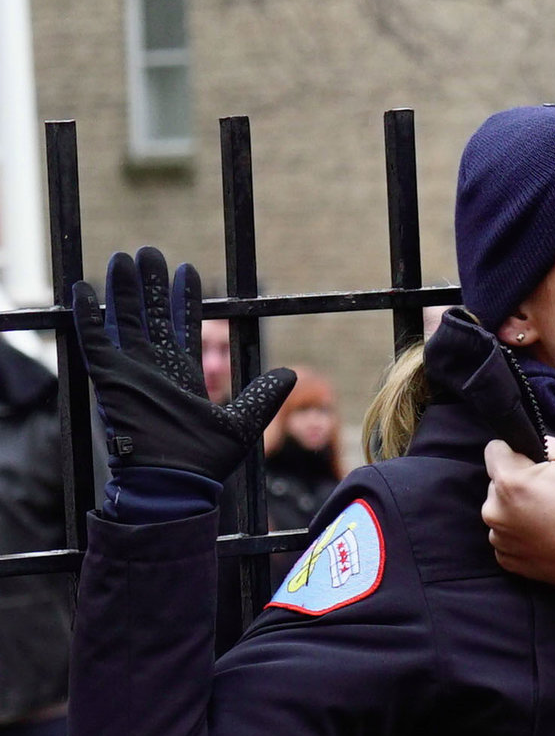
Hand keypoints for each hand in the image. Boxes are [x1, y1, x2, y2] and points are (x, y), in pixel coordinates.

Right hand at [72, 248, 294, 480]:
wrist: (175, 483)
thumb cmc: (206, 462)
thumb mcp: (243, 423)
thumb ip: (264, 396)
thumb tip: (290, 373)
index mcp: (185, 378)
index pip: (185, 329)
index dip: (185, 301)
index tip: (187, 272)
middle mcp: (156, 371)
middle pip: (152, 318)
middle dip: (151, 286)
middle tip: (150, 253)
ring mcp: (131, 374)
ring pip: (126, 321)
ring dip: (124, 290)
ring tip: (124, 258)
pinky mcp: (110, 380)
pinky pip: (95, 342)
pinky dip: (88, 317)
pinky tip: (83, 291)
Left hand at [483, 437, 554, 588]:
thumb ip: (548, 444)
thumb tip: (535, 445)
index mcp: (509, 481)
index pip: (494, 449)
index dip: (517, 451)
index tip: (535, 463)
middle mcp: (495, 511)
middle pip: (497, 483)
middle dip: (518, 483)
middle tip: (551, 493)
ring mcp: (499, 538)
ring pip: (501, 511)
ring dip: (518, 510)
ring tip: (551, 518)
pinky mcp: (507, 559)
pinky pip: (507, 537)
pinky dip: (522, 535)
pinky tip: (547, 535)